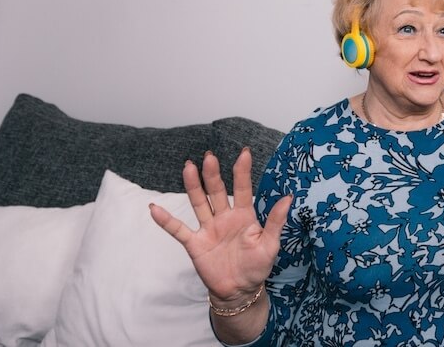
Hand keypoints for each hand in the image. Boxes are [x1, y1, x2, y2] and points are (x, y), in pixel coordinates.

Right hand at [149, 149, 292, 303]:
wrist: (240, 291)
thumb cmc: (257, 266)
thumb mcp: (270, 244)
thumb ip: (276, 221)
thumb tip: (288, 197)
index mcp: (244, 215)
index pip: (243, 189)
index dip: (242, 172)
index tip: (244, 152)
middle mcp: (224, 218)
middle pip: (217, 191)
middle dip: (213, 174)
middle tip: (209, 157)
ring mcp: (208, 229)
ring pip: (199, 203)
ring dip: (193, 186)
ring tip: (188, 167)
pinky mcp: (195, 243)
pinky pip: (178, 230)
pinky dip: (166, 220)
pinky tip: (154, 208)